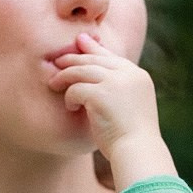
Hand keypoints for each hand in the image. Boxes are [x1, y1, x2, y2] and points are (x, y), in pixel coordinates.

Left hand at [50, 33, 172, 183]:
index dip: (94, 49)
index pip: (112, 57)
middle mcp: (129, 74)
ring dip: (65, 77)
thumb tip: (96, 86)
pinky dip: (70, 97)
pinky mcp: (101, 94)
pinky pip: (76, 88)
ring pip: (82, 70)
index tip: (80, 41)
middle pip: (95, 59)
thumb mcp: (130, 107)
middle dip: (74, 59)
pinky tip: (71, 108)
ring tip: (54, 84)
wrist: (138, 151)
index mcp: (139, 76)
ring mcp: (115, 82)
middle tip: (59, 61)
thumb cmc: (132, 138)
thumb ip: (119, 90)